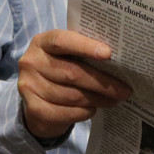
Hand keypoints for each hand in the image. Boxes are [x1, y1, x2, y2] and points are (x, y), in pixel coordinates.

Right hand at [16, 29, 130, 139]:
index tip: (108, 54)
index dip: (86, 47)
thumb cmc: (61, 68)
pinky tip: (94, 109)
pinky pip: (65, 112)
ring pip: (72, 95)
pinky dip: (84, 112)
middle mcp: (31, 62)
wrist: (36, 95)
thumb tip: (121, 59)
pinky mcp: (32, 108)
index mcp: (42, 42)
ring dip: (97, 99)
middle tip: (124, 90)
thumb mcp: (68, 55)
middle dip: (102, 83)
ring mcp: (29, 86)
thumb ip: (85, 52)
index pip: (62, 41)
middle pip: (72, 73)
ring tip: (114, 100)